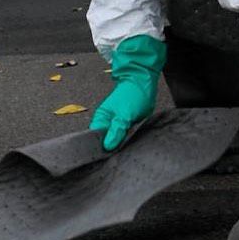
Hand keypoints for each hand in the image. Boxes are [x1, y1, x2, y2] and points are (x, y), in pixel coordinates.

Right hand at [89, 35, 166, 150]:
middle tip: (118, 154)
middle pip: (105, 141)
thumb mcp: (124, 115)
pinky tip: (131, 142)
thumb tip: (107, 146)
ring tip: (125, 148)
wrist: (143, 83)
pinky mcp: (126, 125)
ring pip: (116, 140)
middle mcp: (107, 122)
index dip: (99, 148)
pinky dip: (127, 140)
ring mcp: (116, 124)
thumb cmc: (131, 94)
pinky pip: (124, 136)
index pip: (95, 138)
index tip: (105, 156)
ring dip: (121, 144)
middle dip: (111, 148)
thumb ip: (116, 131)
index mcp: (101, 118)